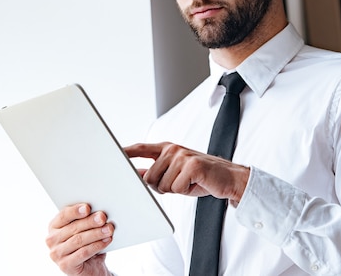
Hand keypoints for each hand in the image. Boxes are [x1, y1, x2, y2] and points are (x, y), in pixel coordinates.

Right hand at [46, 203, 113, 275]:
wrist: (89, 266)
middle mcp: (52, 240)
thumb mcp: (84, 229)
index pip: (64, 215)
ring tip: (109, 229)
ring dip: (96, 234)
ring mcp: (57, 254)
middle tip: (103, 217)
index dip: (75, 211)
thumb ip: (86, 219)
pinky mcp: (65, 265)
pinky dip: (97, 245)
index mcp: (54, 226)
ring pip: (79, 240)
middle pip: (73, 227)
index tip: (87, 208)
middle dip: (90, 222)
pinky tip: (106, 240)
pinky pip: (83, 253)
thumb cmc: (86, 242)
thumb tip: (99, 213)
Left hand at [125, 142, 249, 204]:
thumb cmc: (201, 177)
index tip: (112, 154)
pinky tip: (196, 184)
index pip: (141, 148)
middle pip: (149, 177)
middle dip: (161, 187)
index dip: (125, 152)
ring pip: (162, 185)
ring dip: (175, 190)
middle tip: (179, 183)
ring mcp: (182, 156)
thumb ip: (158, 171)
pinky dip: (186, 192)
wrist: (229, 178)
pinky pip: (176, 189)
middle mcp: (173, 149)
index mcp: (167, 148)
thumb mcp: (176, 173)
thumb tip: (138, 175)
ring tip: (189, 182)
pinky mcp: (192, 166)